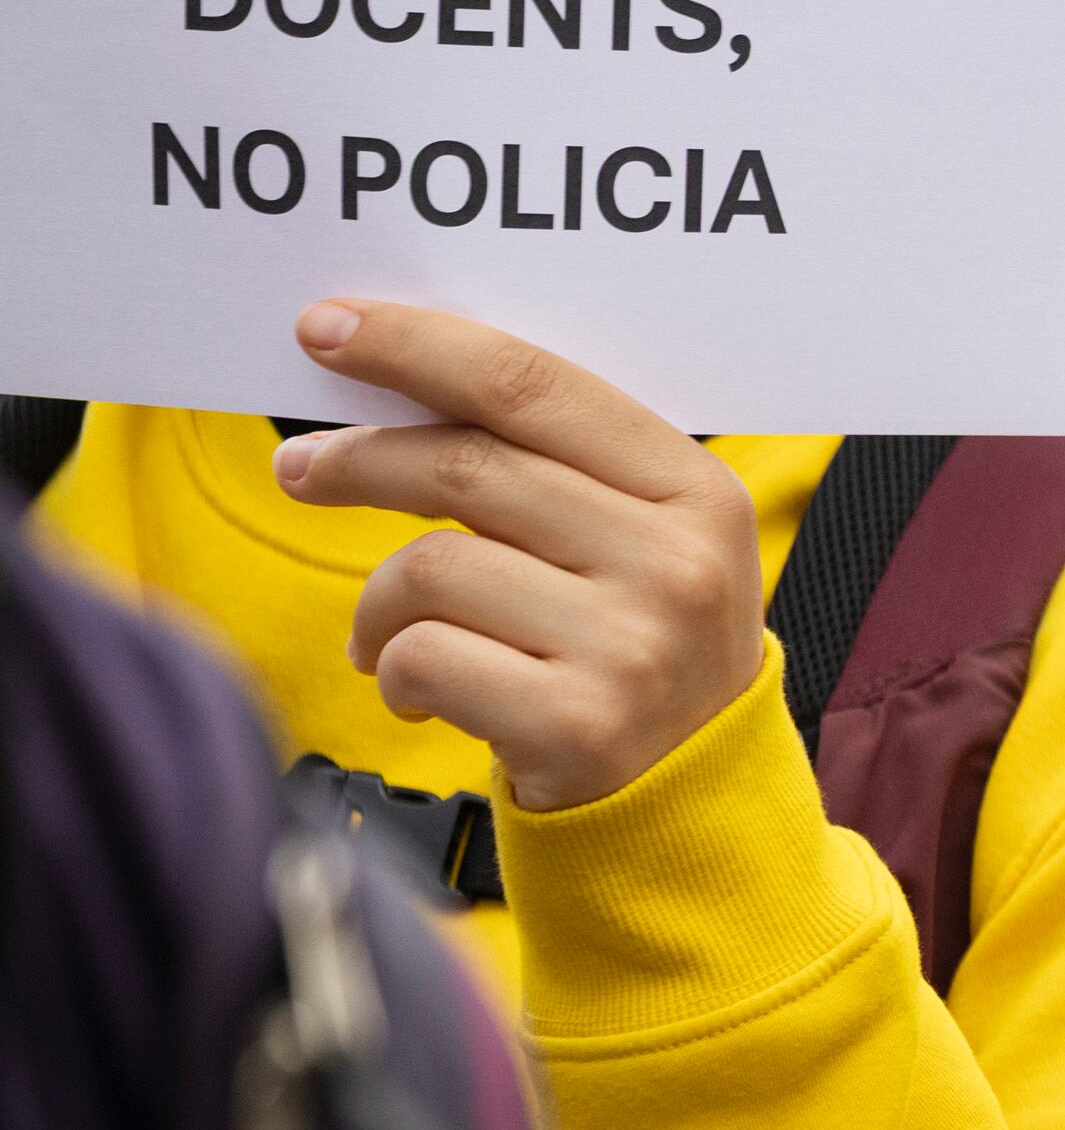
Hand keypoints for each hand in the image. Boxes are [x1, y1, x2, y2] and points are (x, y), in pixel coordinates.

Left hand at [274, 301, 759, 809]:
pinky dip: (394, 670)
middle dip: (358, 461)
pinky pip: (422, 658)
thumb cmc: (636, 643)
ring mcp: (632, 649)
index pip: (534, 385)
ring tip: (389, 633)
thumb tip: (396, 380)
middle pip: (466, 466)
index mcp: (698, 492)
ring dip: (379, 602)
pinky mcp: (577, 727)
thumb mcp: (641, 539)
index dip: (416, 347)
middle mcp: (676, 564)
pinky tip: (420, 689)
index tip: (327, 331)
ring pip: (429, 568)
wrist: (693, 798)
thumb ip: (556, 462)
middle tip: (301, 470)